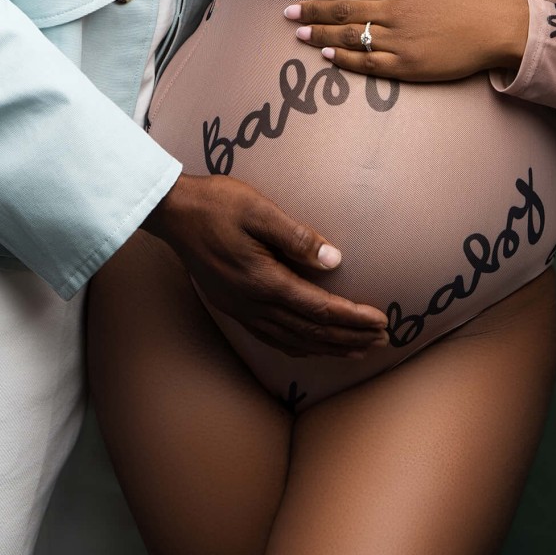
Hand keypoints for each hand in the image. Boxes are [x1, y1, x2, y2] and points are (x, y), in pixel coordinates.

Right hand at [141, 172, 389, 358]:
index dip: (354, 317)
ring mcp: (241, 309)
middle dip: (349, 338)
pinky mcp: (233, 307)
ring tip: (358, 350)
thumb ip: (297, 237)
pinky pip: (272, 338)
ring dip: (328, 347)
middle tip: (383, 341)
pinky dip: (299, 347)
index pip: (320, 308)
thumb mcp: (259, 210)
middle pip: (311, 332)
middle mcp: (254, 303)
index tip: (382, 320)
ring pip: (293, 341)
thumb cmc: (217, 204)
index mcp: (265, 281)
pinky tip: (311, 346)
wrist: (172, 213)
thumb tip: (335, 260)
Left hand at [284, 0, 530, 84]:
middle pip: (344, 10)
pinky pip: (367, 63)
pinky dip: (343, 58)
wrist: (499, 25)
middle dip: (312, 11)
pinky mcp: (408, 66)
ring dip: (320, 33)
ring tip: (299, 33)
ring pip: (350, 36)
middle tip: (289, 13)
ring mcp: (400, 40)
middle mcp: (396, 10)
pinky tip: (326, 53)